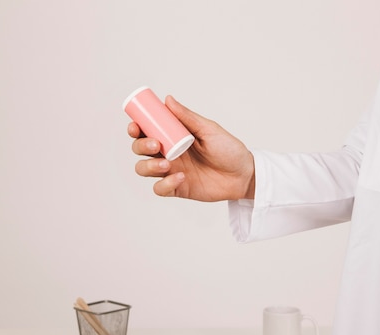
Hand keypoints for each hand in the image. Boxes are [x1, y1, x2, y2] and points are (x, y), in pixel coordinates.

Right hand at [129, 96, 254, 201]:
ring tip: (167, 163)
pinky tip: (181, 177)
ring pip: (143, 169)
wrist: (243, 174)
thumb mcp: (208, 129)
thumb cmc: (228, 149)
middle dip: (141, 146)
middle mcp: (167, 153)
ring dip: (148, 166)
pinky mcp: (177, 188)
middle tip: (156, 145)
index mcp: (172, 136)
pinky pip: (159, 189)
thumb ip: (187, 117)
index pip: (146, 131)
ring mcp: (170, 171)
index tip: (136, 126)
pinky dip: (165, 184)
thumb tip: (167, 100)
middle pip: (139, 150)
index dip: (136, 128)